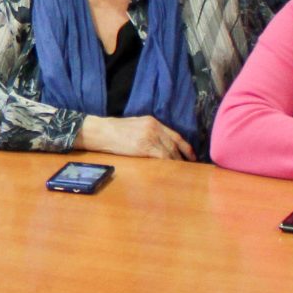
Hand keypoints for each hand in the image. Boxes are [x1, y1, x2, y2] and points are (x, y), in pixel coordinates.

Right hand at [77, 115, 195, 160]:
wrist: (101, 131)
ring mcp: (150, 136)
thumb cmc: (114, 131)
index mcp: (152, 121)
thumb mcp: (134, 125)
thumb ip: (148, 131)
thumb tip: (159, 143)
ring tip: (180, 170)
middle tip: (189, 166)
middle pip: (174, 144)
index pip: (175, 135)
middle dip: (183, 156)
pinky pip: (162, 156)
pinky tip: (170, 169)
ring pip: (170, 151)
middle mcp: (154, 127)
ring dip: (176, 162)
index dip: (185, 146)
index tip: (191, 155)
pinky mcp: (144, 146)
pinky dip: (168, 163)